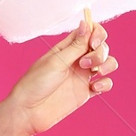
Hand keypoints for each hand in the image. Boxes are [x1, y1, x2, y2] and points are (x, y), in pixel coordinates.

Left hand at [7, 11, 116, 135]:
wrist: (28, 112)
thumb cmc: (35, 84)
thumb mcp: (56, 62)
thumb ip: (76, 45)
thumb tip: (87, 23)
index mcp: (67, 48)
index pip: (89, 32)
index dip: (97, 33)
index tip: (94, 41)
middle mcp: (76, 60)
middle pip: (100, 47)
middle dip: (99, 52)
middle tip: (84, 63)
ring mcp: (82, 75)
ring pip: (106, 63)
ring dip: (107, 64)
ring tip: (96, 72)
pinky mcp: (86, 92)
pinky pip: (105, 83)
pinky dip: (105, 83)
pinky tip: (95, 88)